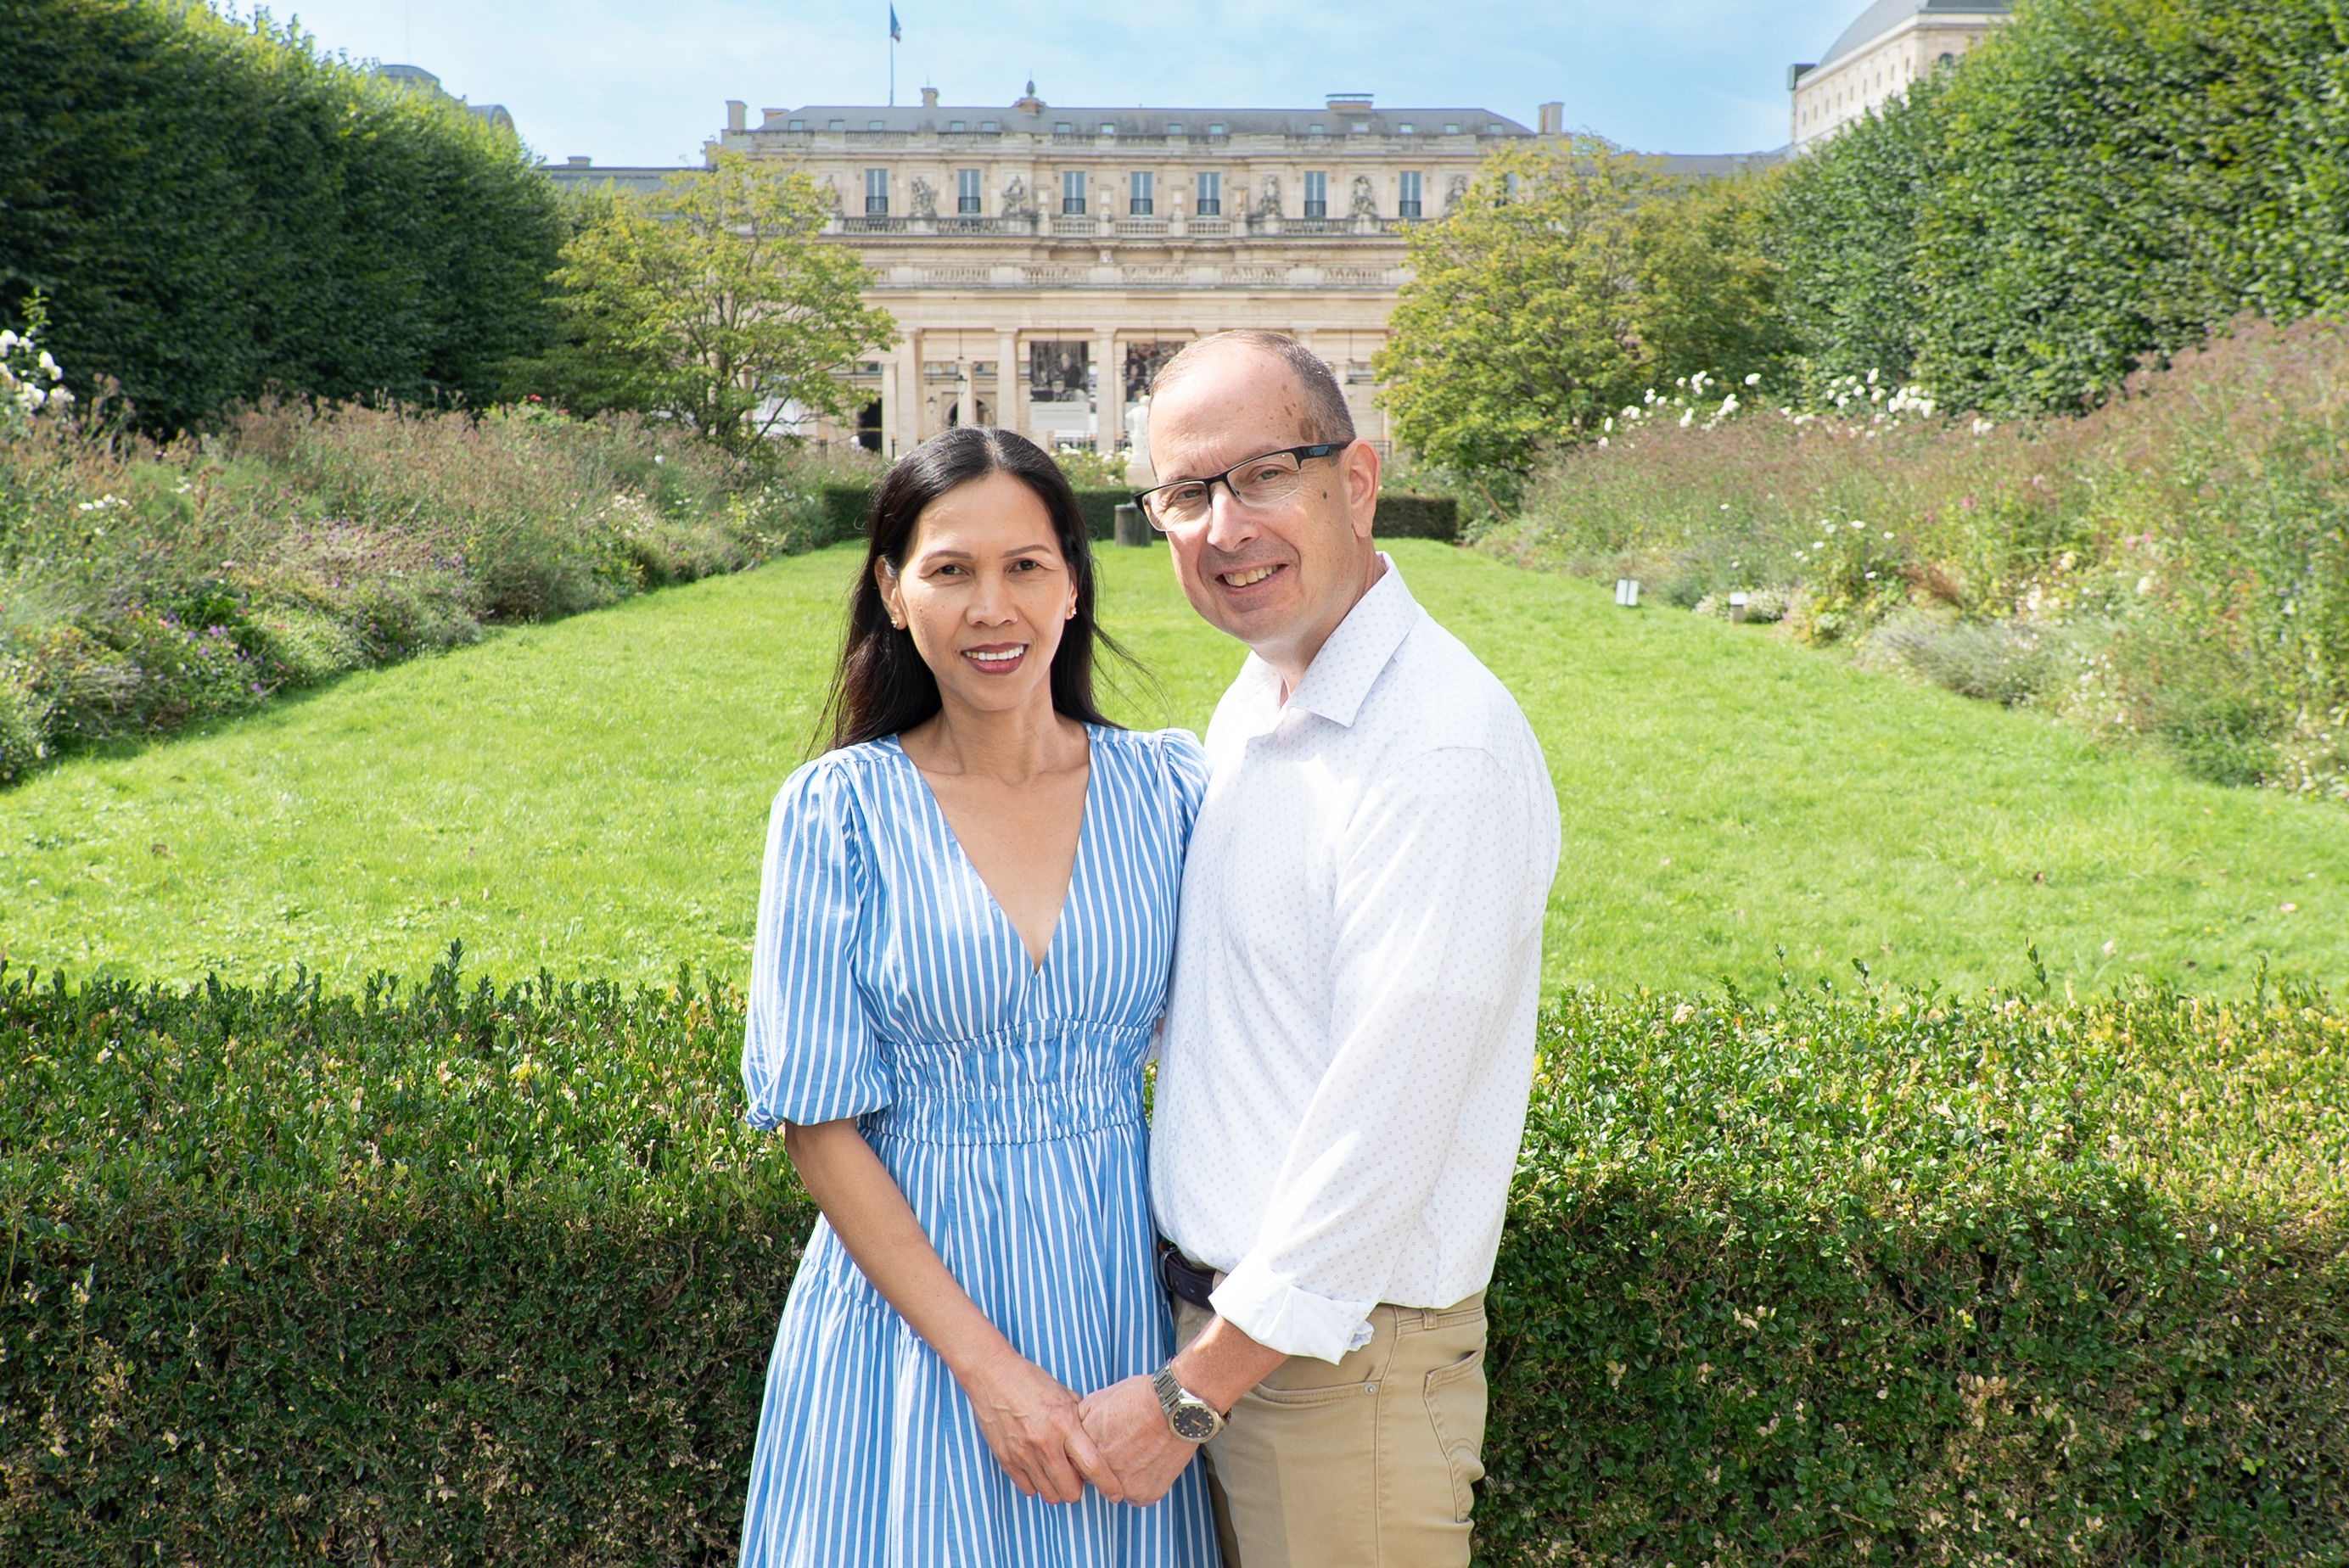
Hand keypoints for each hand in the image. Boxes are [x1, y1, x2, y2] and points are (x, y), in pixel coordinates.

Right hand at [957, 1348, 1124, 1503]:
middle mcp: (1045, 1442)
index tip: (1116, 1493)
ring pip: (1050, 1495)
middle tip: (1076, 1475)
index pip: (1093, 1464)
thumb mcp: (1064, 1394)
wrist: (992, 1375)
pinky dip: (1037, 1484)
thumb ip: (1081, 1419)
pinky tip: (1038, 1468)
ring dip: (1057, 1488)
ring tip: (1056, 1471)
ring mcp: (1023, 1453)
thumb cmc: (1031, 1381)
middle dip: (1077, 1488)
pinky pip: (1028, 1489)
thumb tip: (1097, 1438)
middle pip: (1071, 1490)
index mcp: (1065, 1423)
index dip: (1108, 1484)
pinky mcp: (1006, 1459)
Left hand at [1078, 1375, 1201, 1506]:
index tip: (1105, 1444)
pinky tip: (1152, 1461)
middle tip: (1124, 1448)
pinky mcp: (1144, 1495)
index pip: (1077, 1463)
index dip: (1091, 1453)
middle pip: (1096, 1477)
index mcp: (1084, 1450)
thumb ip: (1080, 1422)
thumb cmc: (1138, 1397)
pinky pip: (1138, 1495)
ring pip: (1117, 1487)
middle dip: (1107, 1465)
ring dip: (1124, 1475)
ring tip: (1140, 1452)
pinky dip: (1144, 1483)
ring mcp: (1122, 1485)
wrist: (1174, 1406)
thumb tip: (1074, 1432)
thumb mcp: (1097, 1399)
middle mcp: (1100, 1472)